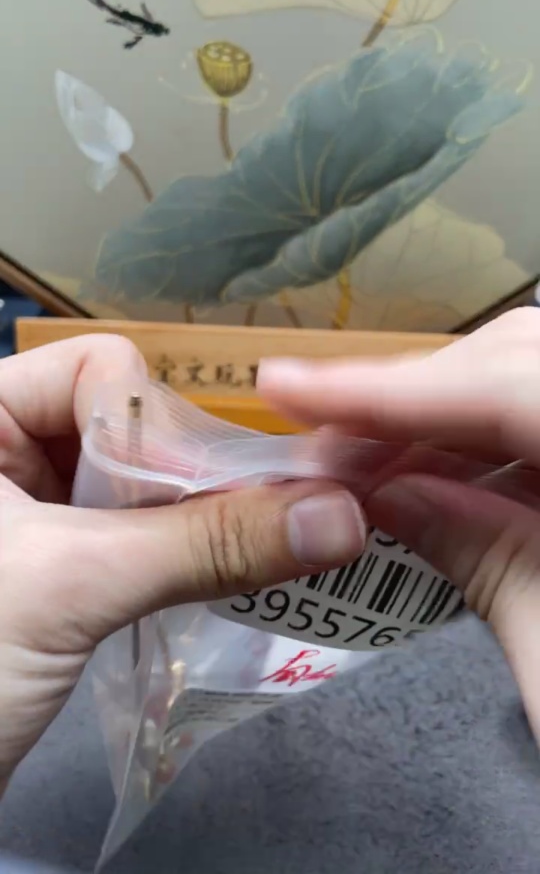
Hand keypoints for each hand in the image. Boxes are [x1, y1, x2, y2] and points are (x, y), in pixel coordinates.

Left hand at [0, 335, 364, 787]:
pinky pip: (130, 531)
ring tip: (236, 560)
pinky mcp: (49, 561)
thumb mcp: (71, 587)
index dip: (152, 425)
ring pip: (135, 480)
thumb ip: (204, 543)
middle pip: (126, 420)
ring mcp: (24, 506)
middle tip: (240, 532)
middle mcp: (0, 446)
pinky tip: (209, 580)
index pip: (96, 368)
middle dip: (181, 478)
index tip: (194, 502)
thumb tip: (341, 514)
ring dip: (188, 520)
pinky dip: (172, 553)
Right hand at [258, 309, 539, 742]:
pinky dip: (488, 447)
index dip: (398, 387)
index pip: (525, 393)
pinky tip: (431, 476)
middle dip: (414, 397)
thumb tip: (385, 491)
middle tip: (320, 441)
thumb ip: (487, 563)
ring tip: (360, 461)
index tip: (287, 385)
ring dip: (443, 417)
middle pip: (532, 364)